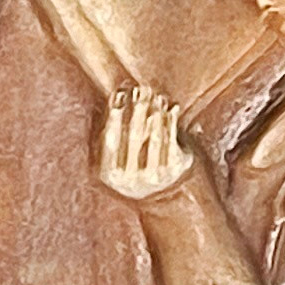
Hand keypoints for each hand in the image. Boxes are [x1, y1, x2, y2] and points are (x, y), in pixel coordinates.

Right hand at [97, 83, 194, 201]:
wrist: (163, 195)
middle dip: (137, 110)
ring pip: (154, 138)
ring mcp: (154, 176)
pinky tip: (172, 108)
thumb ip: (111, 132)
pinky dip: (172, 123)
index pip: (111, 140)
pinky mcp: (173, 170)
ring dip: (156, 113)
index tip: (118, 93)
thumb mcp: (117, 155)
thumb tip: (116, 97)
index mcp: (110, 174)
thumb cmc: (133, 165)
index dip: (114, 116)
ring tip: (157, 96)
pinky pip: (172, 141)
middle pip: (134, 137)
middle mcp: (131, 179)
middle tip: (141, 89)